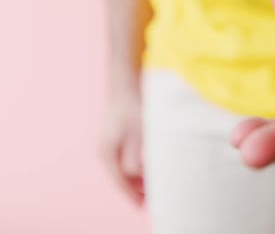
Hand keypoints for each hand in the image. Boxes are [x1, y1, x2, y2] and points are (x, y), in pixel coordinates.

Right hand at [99, 91, 144, 205]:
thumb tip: (135, 177)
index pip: (120, 181)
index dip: (132, 194)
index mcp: (107, 153)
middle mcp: (105, 151)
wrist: (124, 88)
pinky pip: (124, 160)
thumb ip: (134, 158)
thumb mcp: (137, 135)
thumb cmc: (132, 109)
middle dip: (135, 189)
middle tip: (151, 198)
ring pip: (122, 169)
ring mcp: (109, 145)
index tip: (143, 204)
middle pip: (120, 177)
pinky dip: (134, 168)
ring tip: (151, 187)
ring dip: (136, 179)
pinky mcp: (115, 139)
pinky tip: (145, 170)